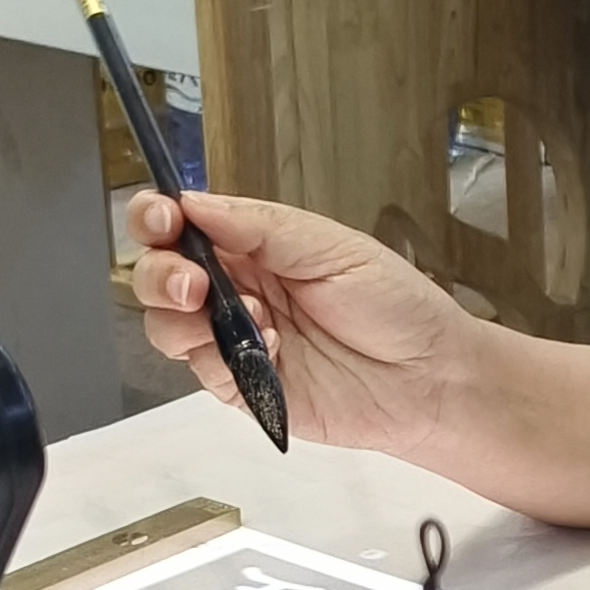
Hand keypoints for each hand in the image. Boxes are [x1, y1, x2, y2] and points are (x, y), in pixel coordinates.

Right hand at [130, 188, 467, 450]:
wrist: (432, 378)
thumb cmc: (398, 307)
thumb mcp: (333, 248)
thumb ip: (260, 226)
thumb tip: (197, 202)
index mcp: (255, 245)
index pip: (182, 224)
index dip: (158, 218)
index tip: (162, 219)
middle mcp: (238, 290)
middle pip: (158, 276)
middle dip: (160, 274)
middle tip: (193, 283)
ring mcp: (237, 340)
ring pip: (167, 326)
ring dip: (188, 320)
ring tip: (252, 320)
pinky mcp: (245, 387)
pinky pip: (204, 372)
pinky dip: (224, 360)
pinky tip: (272, 351)